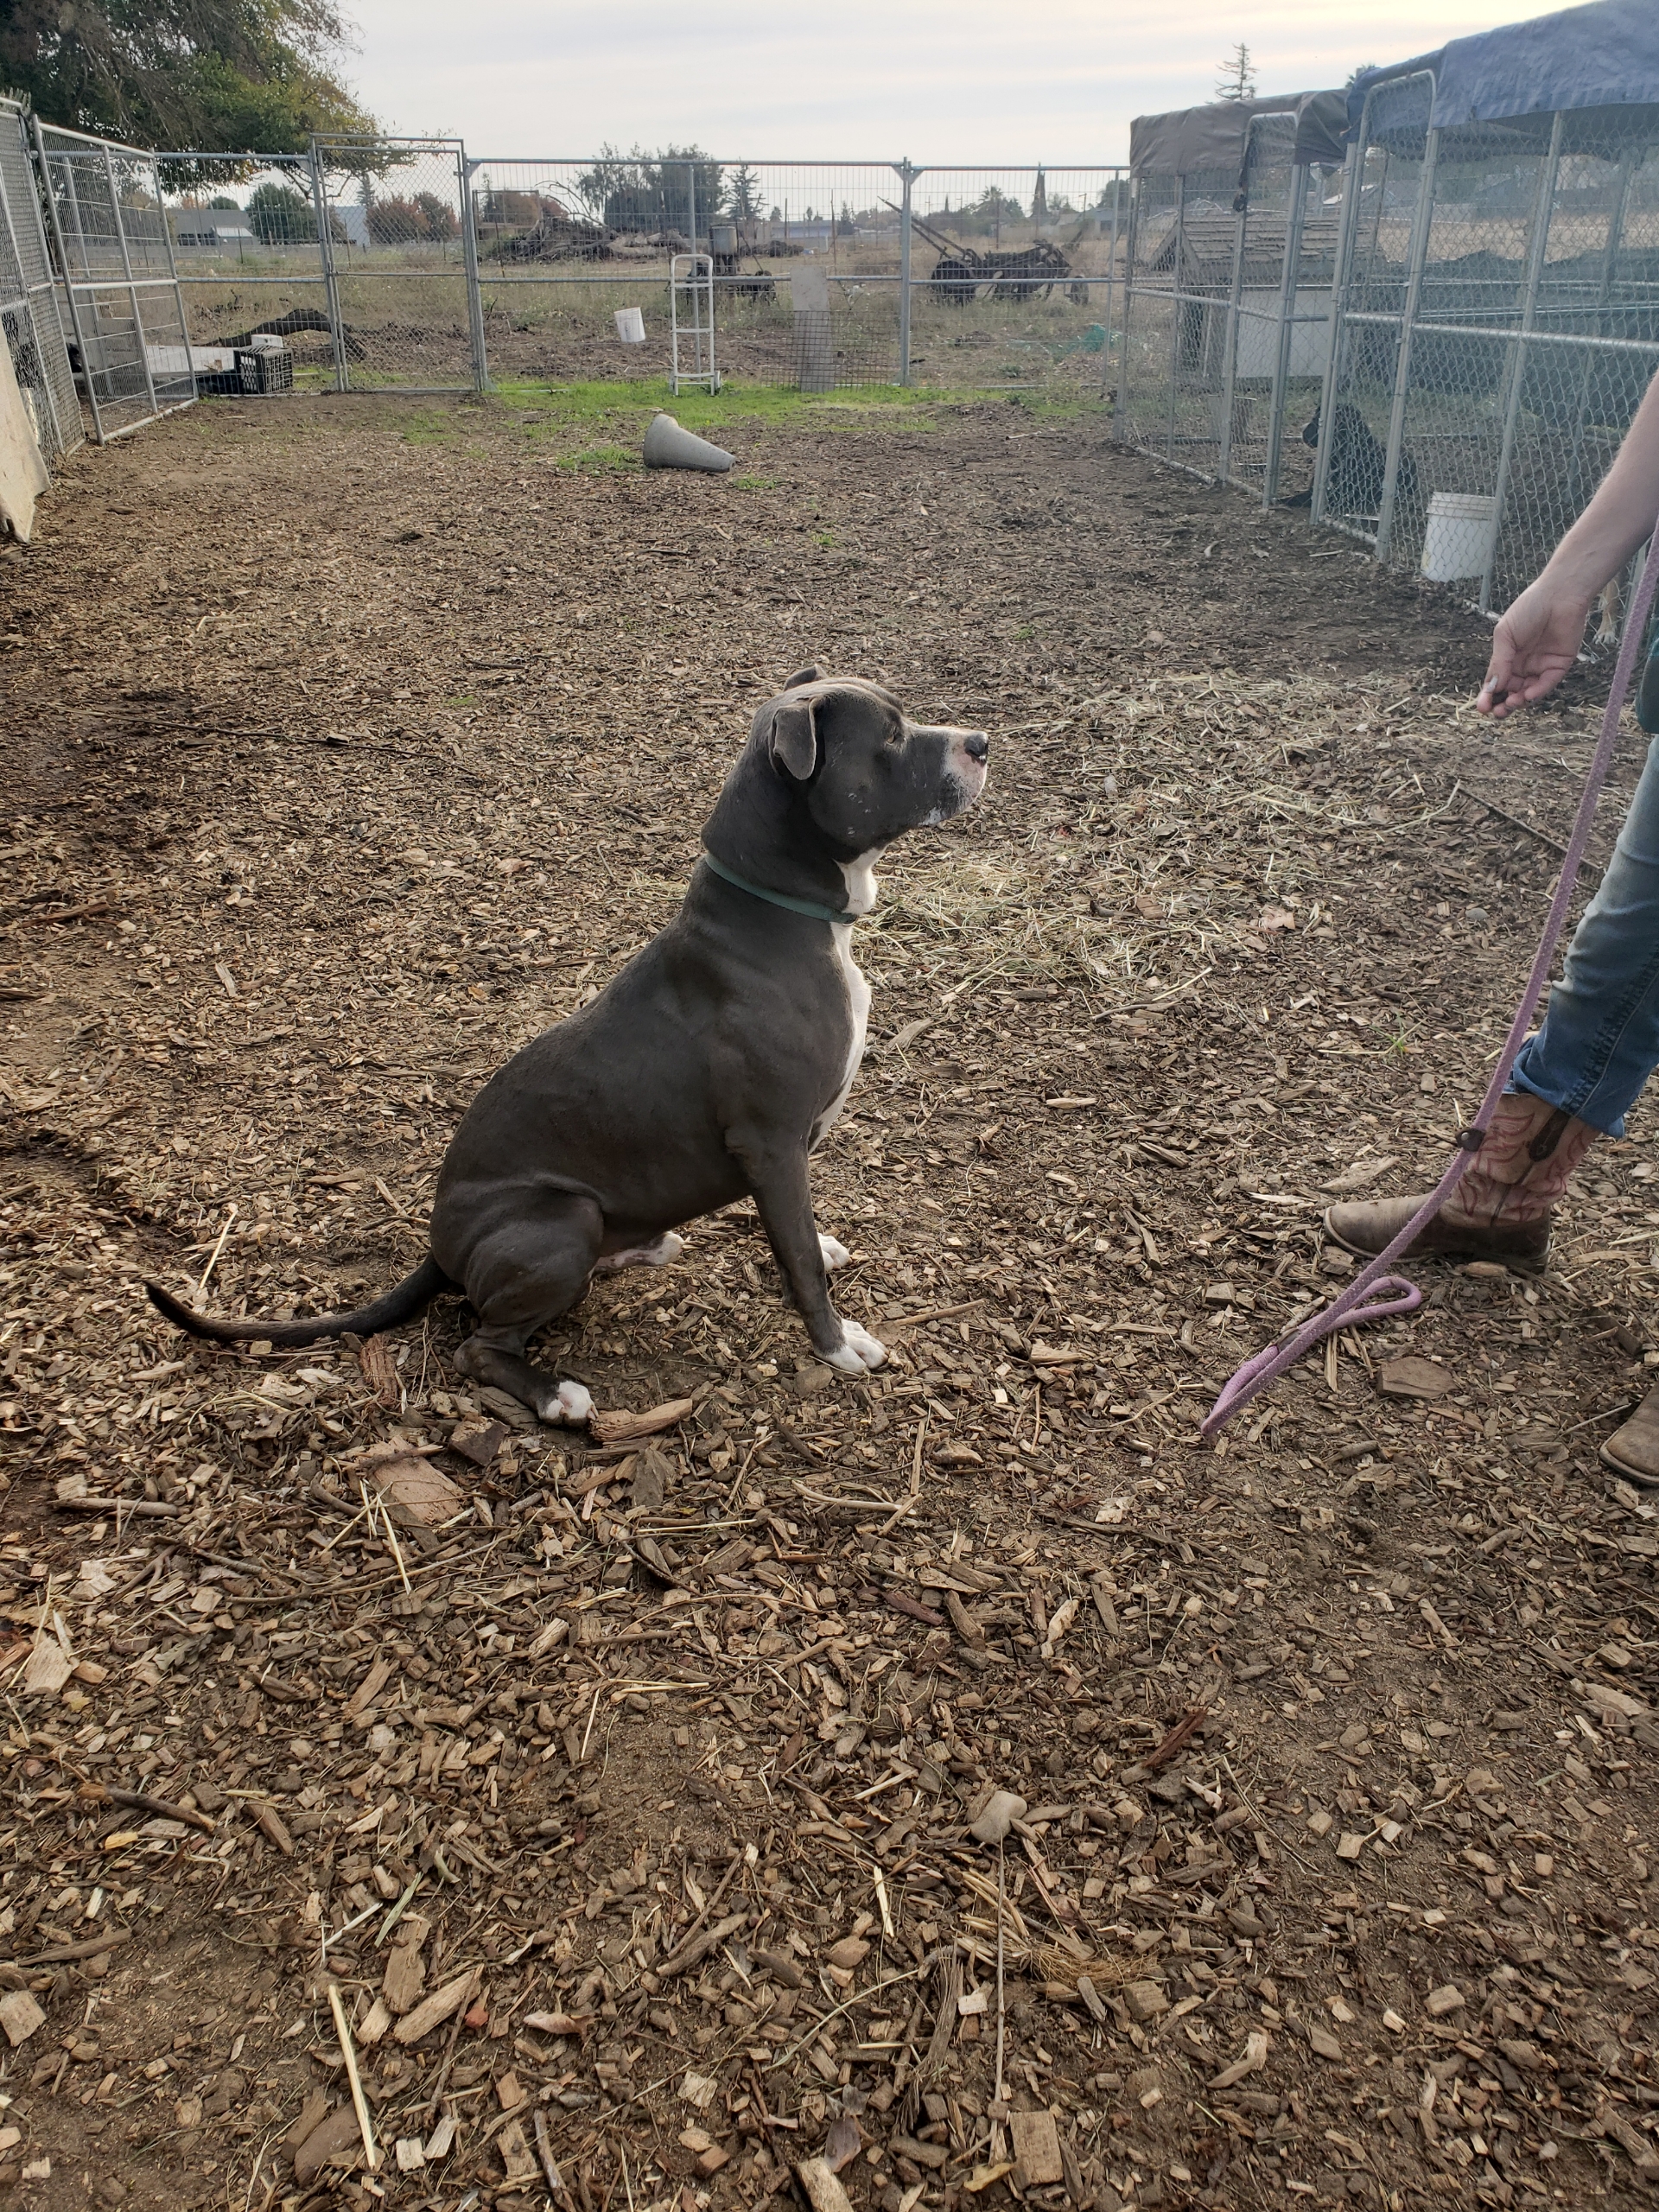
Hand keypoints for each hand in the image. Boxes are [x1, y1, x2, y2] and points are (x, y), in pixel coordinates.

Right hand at [1477, 577, 1593, 716]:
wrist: (1559, 595)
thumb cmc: (1528, 609)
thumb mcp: (1505, 636)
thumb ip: (1499, 663)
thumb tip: (1490, 688)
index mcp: (1508, 657)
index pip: (1497, 682)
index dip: (1489, 696)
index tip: (1482, 708)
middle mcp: (1524, 664)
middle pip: (1511, 691)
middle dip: (1503, 704)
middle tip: (1497, 712)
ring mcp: (1542, 666)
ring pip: (1528, 692)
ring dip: (1519, 701)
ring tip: (1511, 703)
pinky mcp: (1559, 665)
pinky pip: (1547, 684)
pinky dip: (1537, 692)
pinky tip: (1527, 695)